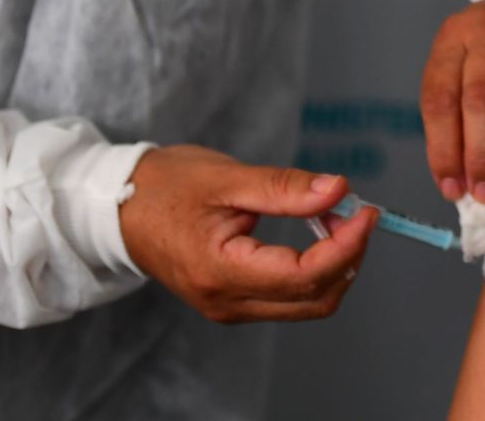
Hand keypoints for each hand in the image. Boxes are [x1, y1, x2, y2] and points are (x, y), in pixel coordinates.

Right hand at [120, 145, 377, 322]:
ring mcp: (229, 307)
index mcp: (221, 271)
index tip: (366, 210)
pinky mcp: (232, 301)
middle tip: (357, 212)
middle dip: (348, 257)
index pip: (304, 275)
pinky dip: (314, 269)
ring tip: (338, 218)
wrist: (118, 209)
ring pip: (306, 304)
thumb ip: (284, 188)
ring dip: (335, 264)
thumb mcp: (226, 178)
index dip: (346, 245)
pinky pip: (288, 298)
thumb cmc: (165, 186)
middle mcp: (226, 302)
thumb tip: (338, 190)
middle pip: (314, 299)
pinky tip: (316, 233)